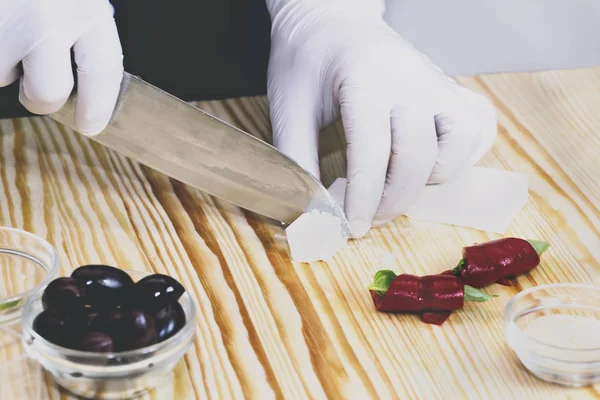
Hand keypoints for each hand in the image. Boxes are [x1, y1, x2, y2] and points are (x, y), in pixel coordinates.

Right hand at [0, 0, 122, 134]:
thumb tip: (85, 80)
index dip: (99, 105)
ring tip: (7, 28)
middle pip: (48, 93)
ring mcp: (4, 25)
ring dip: (3, 64)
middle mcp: (46, 19)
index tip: (92, 124)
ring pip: (2, 76)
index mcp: (86, 7)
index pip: (103, 71)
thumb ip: (85, 27)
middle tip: (36, 87)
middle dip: (41, 98)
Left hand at [267, 2, 496, 237]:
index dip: (363, 198)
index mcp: (365, 80)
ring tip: (397, 185)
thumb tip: (310, 212)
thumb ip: (297, 159)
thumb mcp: (289, 108)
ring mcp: (435, 82)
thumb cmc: (308, 61)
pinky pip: (476, 127)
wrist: (332, 23)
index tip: (351, 228)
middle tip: (367, 220)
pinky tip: (429, 164)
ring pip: (460, 142)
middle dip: (393, 201)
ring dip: (431, 177)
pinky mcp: (449, 87)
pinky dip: (460, 155)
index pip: (373, 152)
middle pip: (418, 156)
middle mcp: (410, 79)